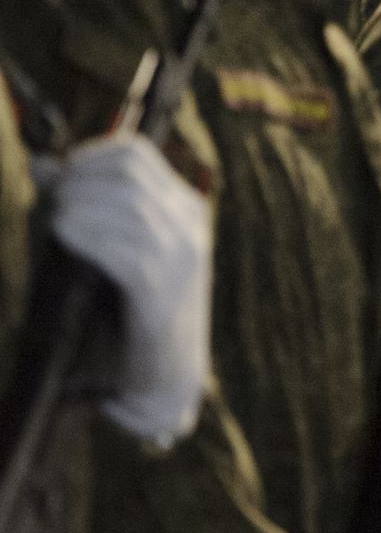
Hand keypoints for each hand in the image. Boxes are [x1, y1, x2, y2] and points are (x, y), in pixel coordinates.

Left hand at [50, 134, 211, 446]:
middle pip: (127, 173)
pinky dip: (87, 234)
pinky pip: (123, 247)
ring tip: (56, 226)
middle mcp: (188, 225)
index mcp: (182, 208)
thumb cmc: (124, 313)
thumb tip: (41, 163)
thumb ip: (79, 206)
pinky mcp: (161, 289)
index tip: (59, 179)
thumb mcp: (107, 249)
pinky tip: (66, 238)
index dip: (88, 155)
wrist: (160, 378)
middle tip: (52, 206)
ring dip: (77, 206)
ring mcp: (180, 257)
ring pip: (126, 203)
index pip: (136, 154)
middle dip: (77, 181)